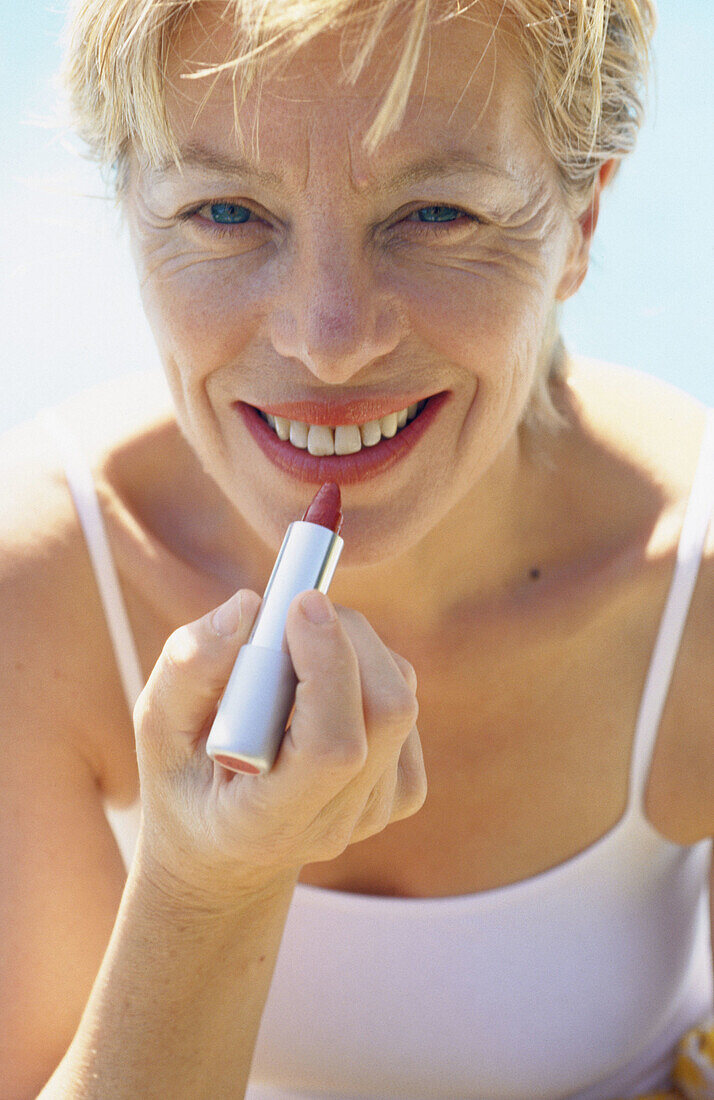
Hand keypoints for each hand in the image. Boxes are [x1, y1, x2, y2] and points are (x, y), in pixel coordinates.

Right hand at [132, 588, 425, 907]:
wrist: (226, 851)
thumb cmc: (186, 780)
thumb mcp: (158, 729)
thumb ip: (188, 669)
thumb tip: (248, 605)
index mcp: (266, 822)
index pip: (332, 747)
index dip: (328, 666)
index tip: (301, 603)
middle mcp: (333, 824)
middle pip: (385, 712)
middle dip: (345, 637)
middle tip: (293, 610)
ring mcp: (376, 812)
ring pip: (398, 697)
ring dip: (354, 648)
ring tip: (294, 656)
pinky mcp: (402, 792)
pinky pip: (404, 703)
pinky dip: (368, 672)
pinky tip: (320, 690)